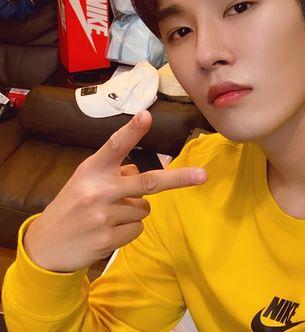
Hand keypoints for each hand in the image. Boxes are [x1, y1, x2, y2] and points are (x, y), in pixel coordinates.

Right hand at [23, 110, 206, 271]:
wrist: (45, 246)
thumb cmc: (72, 206)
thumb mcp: (86, 181)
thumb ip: (114, 173)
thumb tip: (144, 172)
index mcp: (92, 169)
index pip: (115, 145)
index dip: (132, 130)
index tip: (147, 115)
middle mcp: (98, 189)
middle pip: (148, 181)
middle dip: (178, 178)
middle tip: (202, 175)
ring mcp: (103, 215)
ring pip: (144, 208)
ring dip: (134, 211)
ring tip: (108, 215)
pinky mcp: (107, 239)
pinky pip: (137, 229)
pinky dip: (129, 230)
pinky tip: (107, 231)